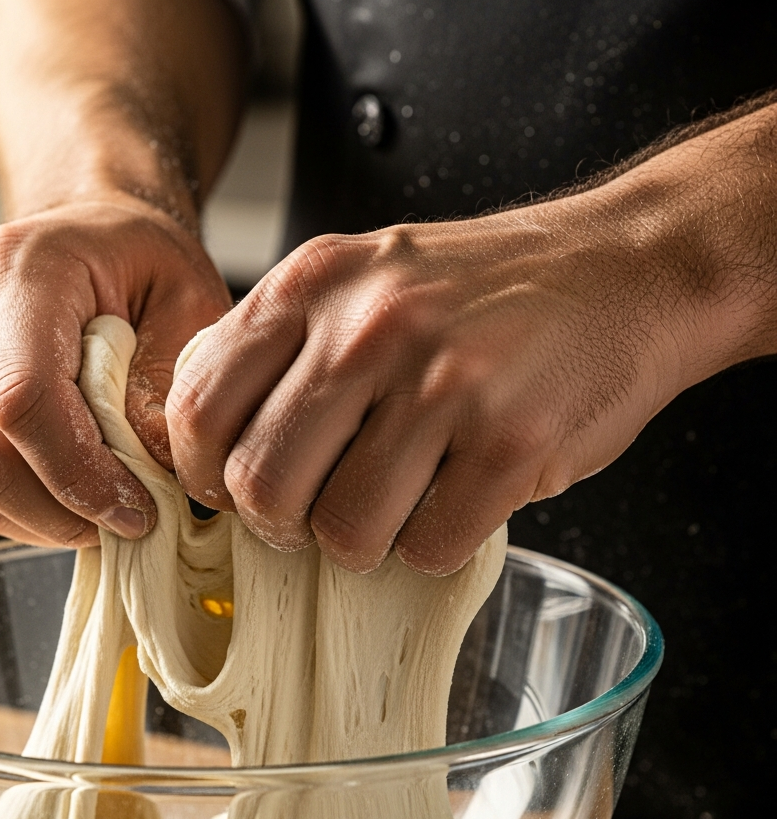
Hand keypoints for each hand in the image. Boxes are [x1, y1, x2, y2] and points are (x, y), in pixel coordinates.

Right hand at [0, 193, 229, 545]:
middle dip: (61, 512)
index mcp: (15, 271)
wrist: (88, 239)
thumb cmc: (143, 265)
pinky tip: (69, 495)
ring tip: (103, 511)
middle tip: (128, 524)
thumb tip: (148, 476)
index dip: (79, 474)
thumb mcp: (188, 304)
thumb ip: (167, 386)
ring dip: (41, 519)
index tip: (137, 511)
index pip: (23, 397)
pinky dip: (19, 509)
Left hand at [167, 189, 707, 574]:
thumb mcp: (359, 278)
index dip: (203, 473)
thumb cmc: (480, 291)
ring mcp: (442, 383)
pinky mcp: (510, 442)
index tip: (231, 491)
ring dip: (362, 543)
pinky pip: (428, 548)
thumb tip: (203, 434)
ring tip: (394, 508)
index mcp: (314, 284)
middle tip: (313, 518)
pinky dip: (433, 546)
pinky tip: (454, 503)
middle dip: (280, 526)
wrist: (621, 271)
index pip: (198, 406)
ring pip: (343, 530)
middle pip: (261, 485)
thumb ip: (277, 346)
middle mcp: (368, 327)